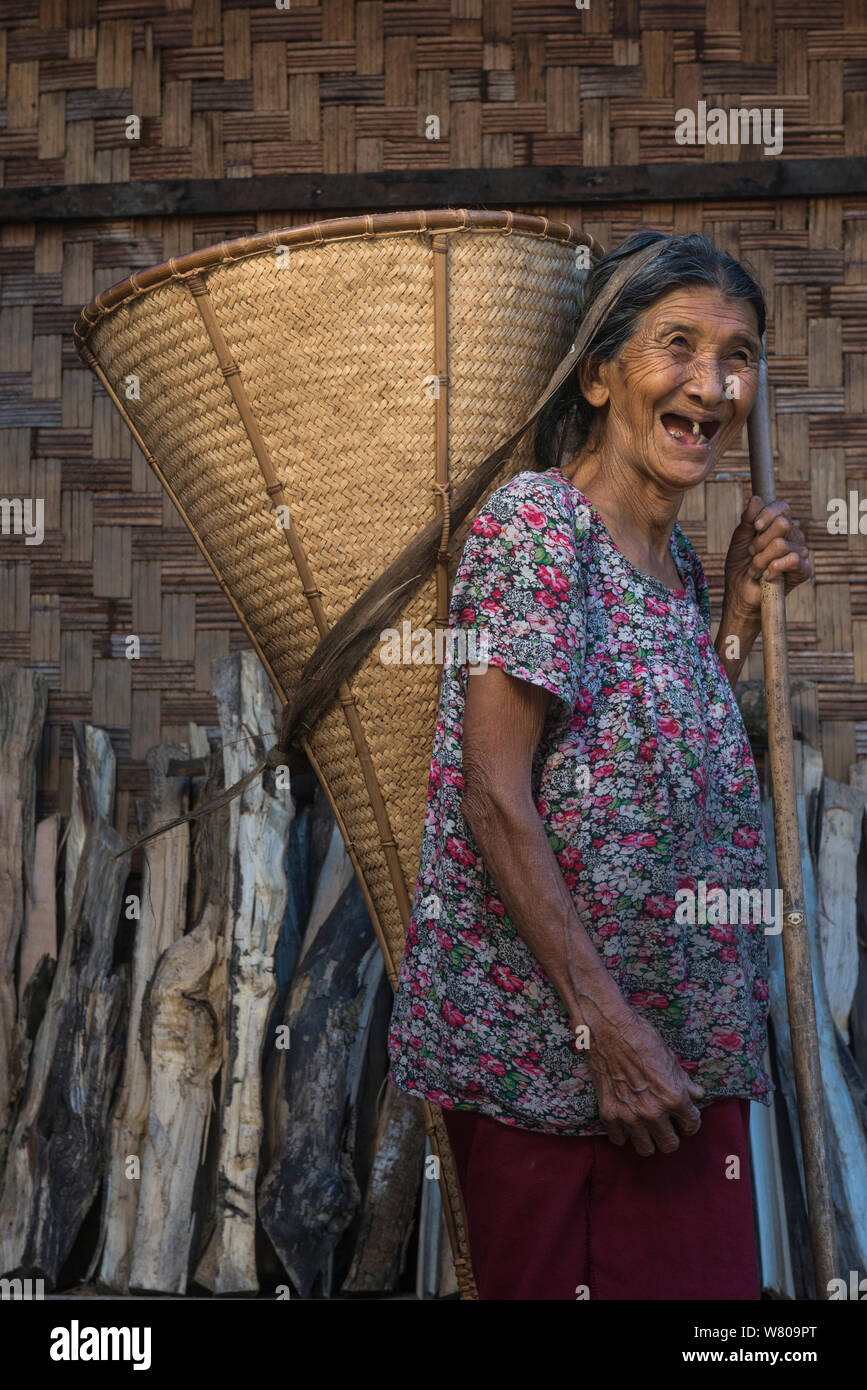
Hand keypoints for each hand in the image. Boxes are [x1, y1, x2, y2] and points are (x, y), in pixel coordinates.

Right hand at [586, 1009, 704, 1155]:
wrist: (608, 1029)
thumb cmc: (642, 1038)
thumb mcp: (670, 1058)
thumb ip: (685, 1082)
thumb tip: (697, 1095)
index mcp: (674, 1098)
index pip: (692, 1125)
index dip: (691, 1121)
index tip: (685, 1118)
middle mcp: (653, 1112)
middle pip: (669, 1145)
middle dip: (672, 1136)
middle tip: (667, 1125)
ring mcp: (629, 1116)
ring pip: (646, 1149)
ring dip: (649, 1140)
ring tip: (648, 1128)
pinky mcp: (609, 1113)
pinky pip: (619, 1140)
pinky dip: (623, 1134)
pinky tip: (626, 1122)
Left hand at [724, 495, 811, 622]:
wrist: (741, 593)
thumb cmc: (740, 565)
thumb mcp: (740, 539)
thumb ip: (748, 519)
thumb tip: (756, 499)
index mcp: (778, 525)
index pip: (782, 508)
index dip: (767, 514)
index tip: (754, 527)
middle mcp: (793, 536)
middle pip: (782, 524)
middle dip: (760, 542)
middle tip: (751, 553)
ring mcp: (800, 552)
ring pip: (781, 545)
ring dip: (761, 560)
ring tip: (756, 569)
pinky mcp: (803, 570)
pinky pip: (793, 560)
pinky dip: (774, 568)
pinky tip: (768, 576)